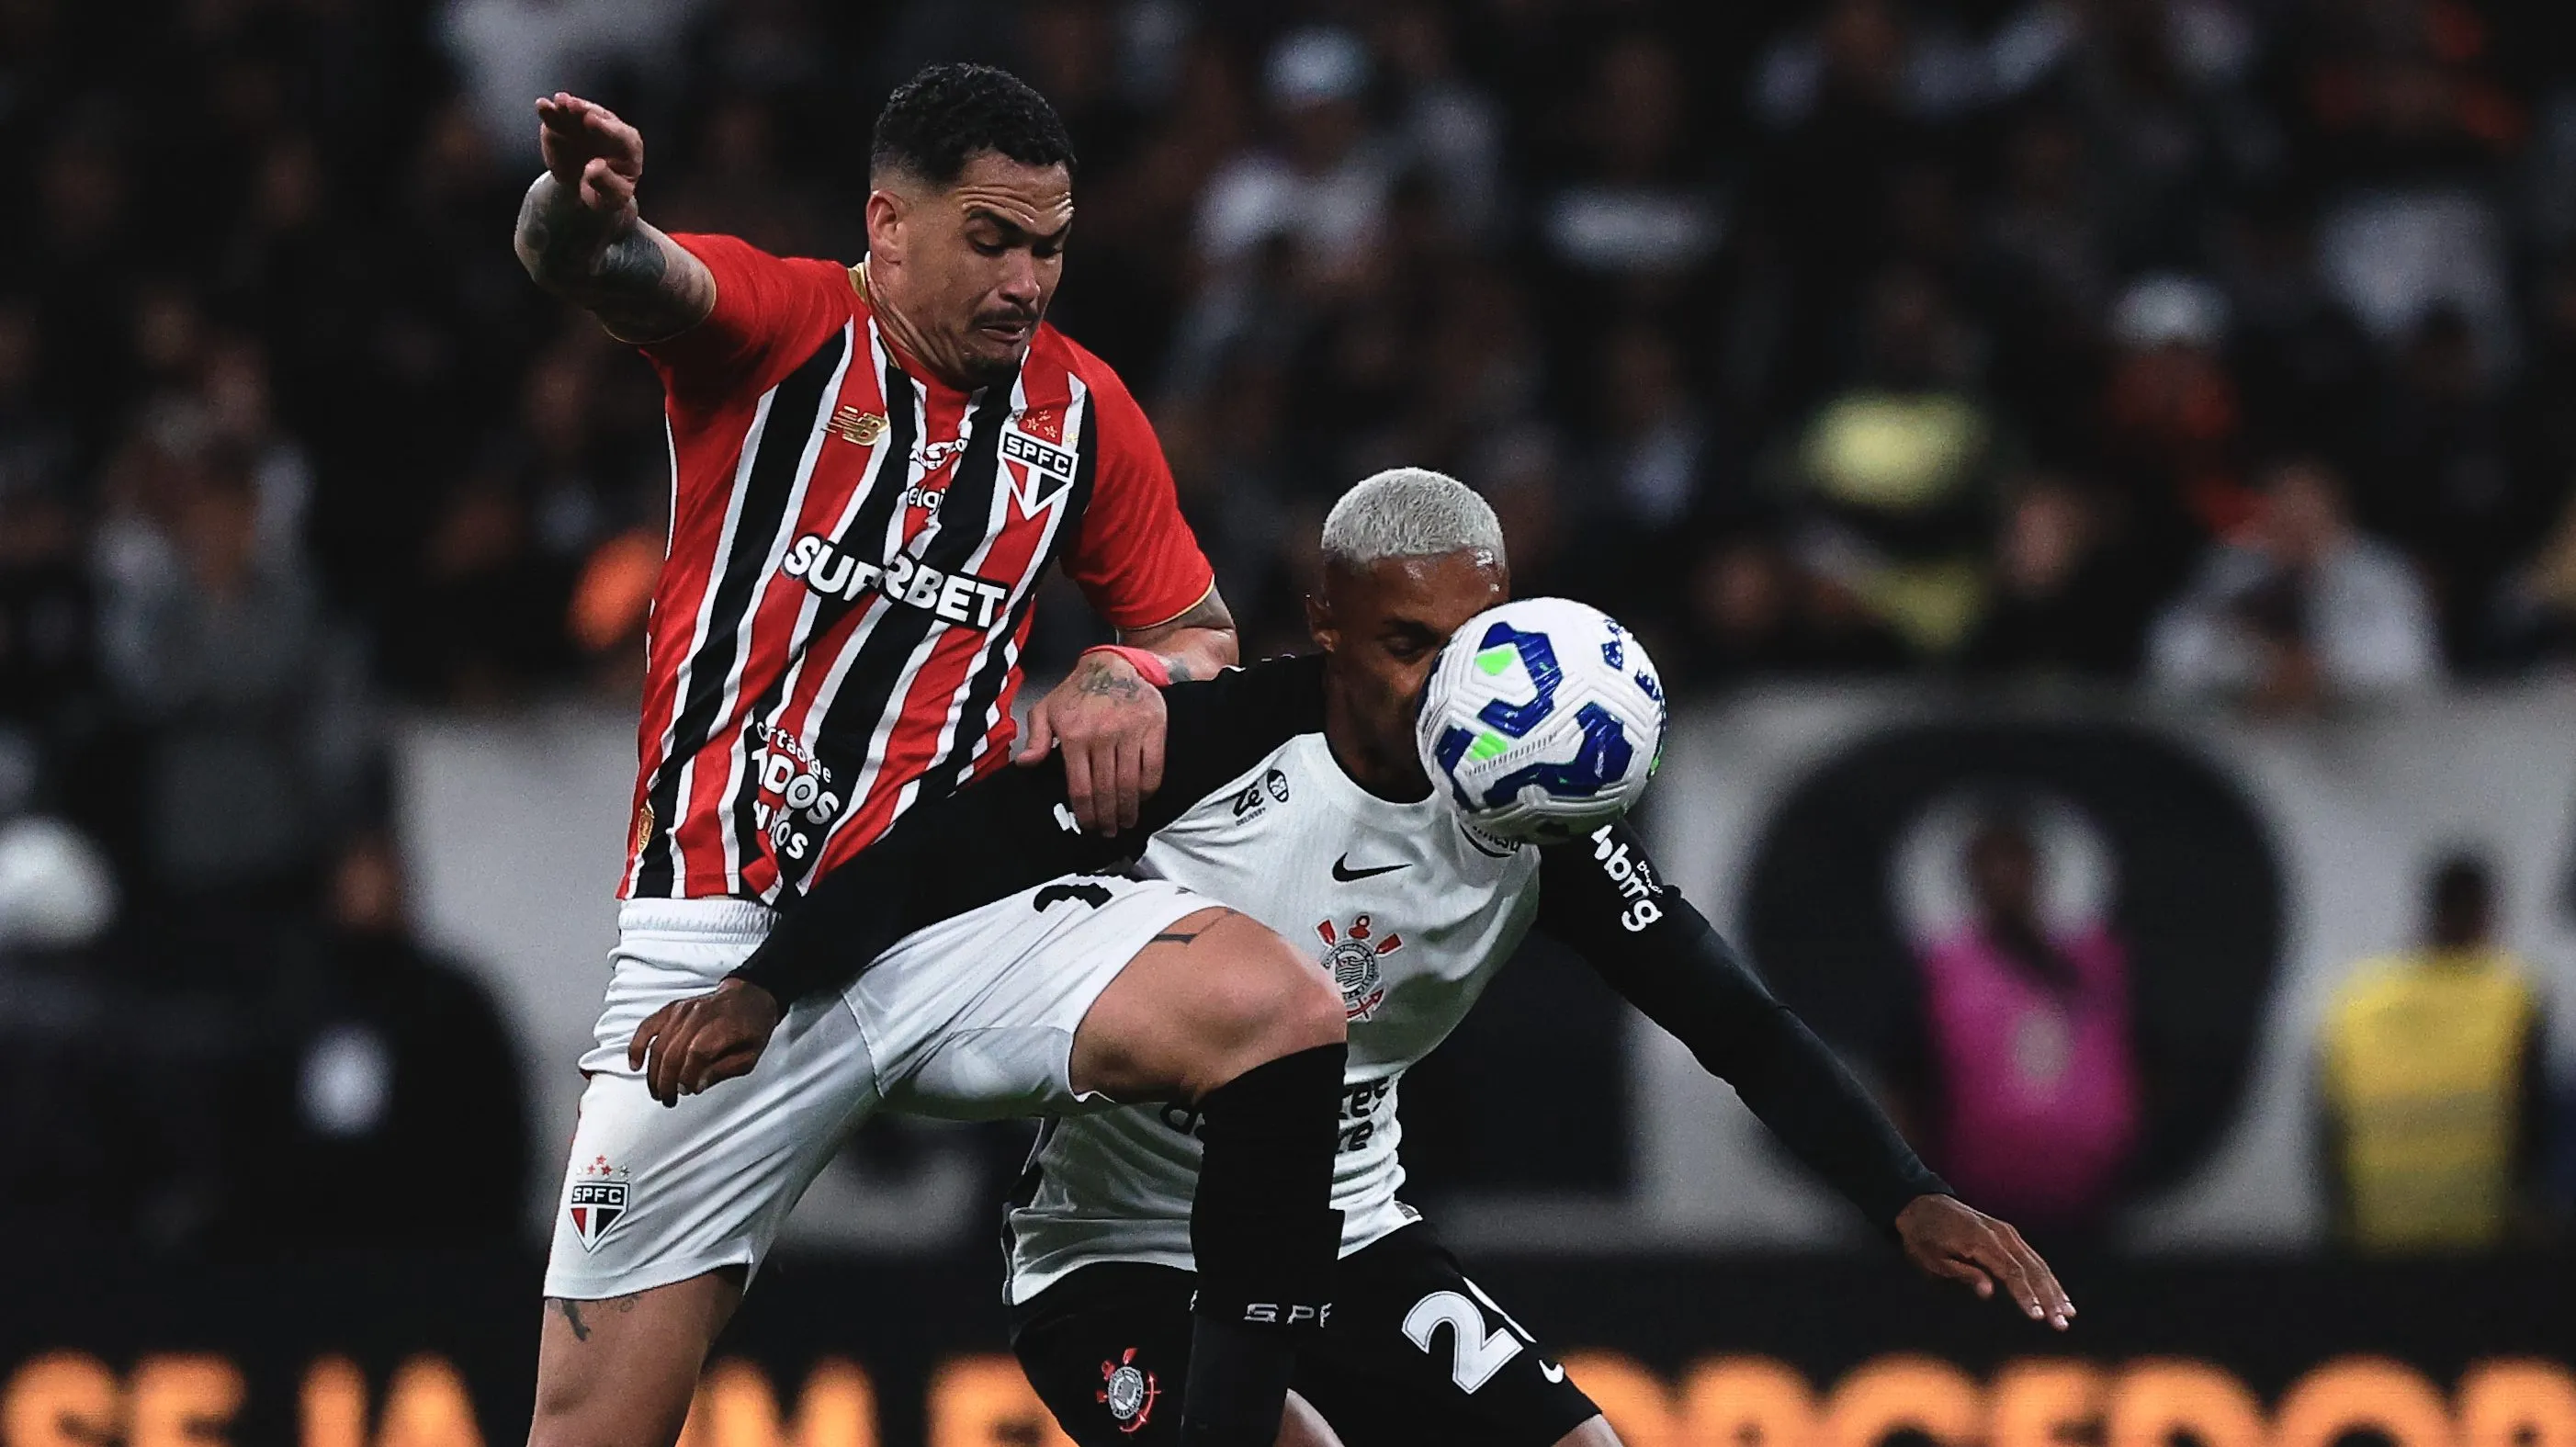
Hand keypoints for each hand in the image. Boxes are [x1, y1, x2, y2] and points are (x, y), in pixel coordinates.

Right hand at [535, 92, 643, 219]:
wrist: (587, 191)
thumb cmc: (606, 194)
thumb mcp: (611, 198)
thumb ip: (606, 183)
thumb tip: (594, 167)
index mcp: (628, 146)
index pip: (620, 134)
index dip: (604, 127)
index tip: (589, 120)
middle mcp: (609, 129)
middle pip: (598, 116)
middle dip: (584, 110)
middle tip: (571, 104)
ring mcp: (586, 125)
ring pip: (577, 112)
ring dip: (566, 105)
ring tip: (557, 101)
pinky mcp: (566, 126)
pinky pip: (558, 117)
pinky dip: (550, 112)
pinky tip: (542, 105)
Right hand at [626, 978, 780, 1106]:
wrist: (750, 997)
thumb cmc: (752, 1027)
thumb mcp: (749, 1056)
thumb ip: (722, 1071)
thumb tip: (696, 1085)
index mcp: (721, 1027)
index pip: (696, 1054)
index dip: (687, 1076)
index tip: (686, 1091)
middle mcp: (699, 1016)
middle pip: (673, 1051)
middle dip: (666, 1081)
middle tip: (668, 1099)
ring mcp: (683, 1010)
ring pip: (658, 1043)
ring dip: (653, 1072)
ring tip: (656, 1091)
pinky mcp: (672, 1009)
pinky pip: (648, 1026)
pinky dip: (638, 1045)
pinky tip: (635, 1064)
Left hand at [1013, 650, 1166, 834]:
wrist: (1112, 665)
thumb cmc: (1077, 691)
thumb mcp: (1047, 710)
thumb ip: (1036, 738)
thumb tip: (1025, 764)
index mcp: (1074, 735)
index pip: (1080, 788)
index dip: (1086, 813)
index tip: (1089, 825)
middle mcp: (1102, 735)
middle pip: (1106, 791)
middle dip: (1107, 817)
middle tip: (1108, 831)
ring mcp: (1130, 732)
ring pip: (1129, 784)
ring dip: (1128, 809)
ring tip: (1126, 822)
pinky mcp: (1153, 728)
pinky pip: (1153, 768)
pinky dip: (1148, 789)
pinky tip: (1142, 799)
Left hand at [1895, 1194, 2074, 1329]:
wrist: (1921, 1205)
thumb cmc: (1923, 1237)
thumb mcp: (1932, 1258)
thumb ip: (1962, 1273)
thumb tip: (1988, 1292)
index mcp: (1981, 1240)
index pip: (2012, 1272)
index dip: (2026, 1295)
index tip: (2038, 1317)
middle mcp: (2000, 1234)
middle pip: (2032, 1268)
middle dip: (2049, 1297)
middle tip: (2061, 1324)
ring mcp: (2006, 1232)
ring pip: (2037, 1263)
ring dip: (2054, 1289)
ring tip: (2068, 1314)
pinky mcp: (2008, 1234)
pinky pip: (2032, 1257)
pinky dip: (2047, 1277)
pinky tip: (2057, 1295)